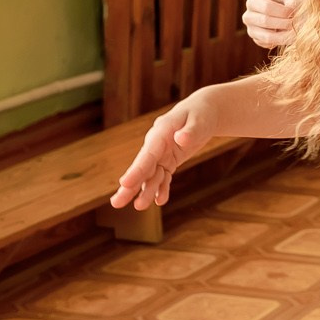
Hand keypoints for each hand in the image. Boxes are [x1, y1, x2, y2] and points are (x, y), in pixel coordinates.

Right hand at [110, 96, 211, 210]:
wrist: (203, 112)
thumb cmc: (201, 114)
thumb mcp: (199, 120)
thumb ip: (191, 131)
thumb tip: (181, 139)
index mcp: (160, 132)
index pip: (147, 154)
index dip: (136, 170)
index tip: (124, 184)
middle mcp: (157, 144)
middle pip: (142, 167)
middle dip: (130, 185)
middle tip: (116, 203)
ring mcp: (161, 153)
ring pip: (150, 175)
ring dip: (145, 191)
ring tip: (139, 207)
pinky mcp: (168, 160)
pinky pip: (163, 177)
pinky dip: (162, 188)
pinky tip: (160, 200)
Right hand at [243, 0, 301, 49]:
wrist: (284, 15)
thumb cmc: (286, 3)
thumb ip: (292, 0)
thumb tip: (292, 9)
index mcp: (253, 2)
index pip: (266, 7)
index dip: (283, 11)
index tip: (295, 13)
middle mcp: (248, 17)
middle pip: (265, 21)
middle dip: (284, 23)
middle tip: (298, 23)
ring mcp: (251, 31)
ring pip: (267, 37)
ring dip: (285, 35)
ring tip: (296, 31)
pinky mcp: (257, 41)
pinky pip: (269, 45)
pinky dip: (281, 41)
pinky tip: (288, 35)